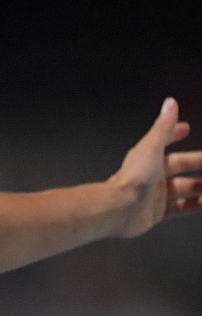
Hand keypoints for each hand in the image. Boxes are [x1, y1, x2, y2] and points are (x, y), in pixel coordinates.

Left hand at [111, 98, 201, 237]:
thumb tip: (170, 104)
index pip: (165, 140)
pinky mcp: (157, 212)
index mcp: (150, 156)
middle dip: (197, 162)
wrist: (120, 208)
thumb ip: (163, 126)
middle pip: (180, 165)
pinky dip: (193, 205)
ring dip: (199, 186)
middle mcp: (152, 174)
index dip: (175, 133)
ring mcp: (155, 194)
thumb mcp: (152, 145)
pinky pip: (180, 207)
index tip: (186, 128)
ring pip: (183, 188)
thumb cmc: (132, 178)